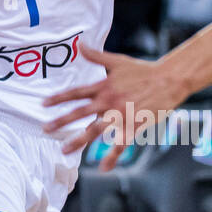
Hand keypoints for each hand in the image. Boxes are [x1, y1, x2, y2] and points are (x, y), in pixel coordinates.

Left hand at [42, 44, 190, 166]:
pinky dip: (112, 156)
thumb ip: (96, 55)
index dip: (59, 98)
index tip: (43, 104)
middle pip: (80, 112)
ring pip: (95, 130)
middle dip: (61, 121)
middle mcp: (108, 101)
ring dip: (79, 140)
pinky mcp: (134, 125)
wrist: (168, 80)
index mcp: (103, 86)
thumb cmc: (143, 70)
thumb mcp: (117, 61)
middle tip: (45, 129)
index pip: (76, 93)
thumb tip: (79, 43)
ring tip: (64, 149)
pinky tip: (104, 168)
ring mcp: (120, 114)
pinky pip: (120, 144)